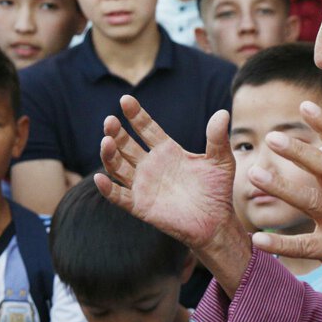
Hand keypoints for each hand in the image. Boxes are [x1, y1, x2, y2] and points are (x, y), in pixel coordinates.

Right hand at [97, 96, 251, 288]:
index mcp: (167, 151)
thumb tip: (222, 113)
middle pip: (126, 145)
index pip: (146, 128)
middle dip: (116, 133)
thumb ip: (217, 138)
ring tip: (107, 141)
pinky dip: (108, 189)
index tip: (125, 100)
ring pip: (118, 167)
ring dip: (109, 155)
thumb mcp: (221, 161)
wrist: (217, 222)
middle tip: (110, 121)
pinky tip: (100, 179)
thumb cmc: (218, 190)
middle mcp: (151, 165)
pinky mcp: (141, 206)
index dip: (135, 115)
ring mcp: (143, 185)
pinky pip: (119, 197)